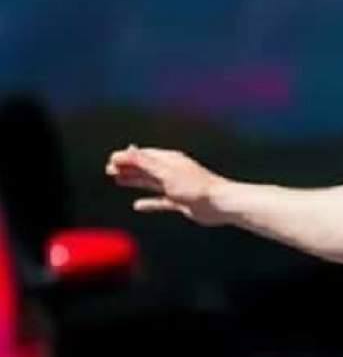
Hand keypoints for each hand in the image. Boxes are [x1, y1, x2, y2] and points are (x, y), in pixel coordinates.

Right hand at [105, 145, 227, 225]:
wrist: (220, 204)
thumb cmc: (195, 186)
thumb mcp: (165, 172)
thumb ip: (144, 163)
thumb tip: (125, 151)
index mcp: (170, 160)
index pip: (144, 155)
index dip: (126, 157)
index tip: (110, 161)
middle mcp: (173, 172)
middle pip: (145, 168)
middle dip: (127, 168)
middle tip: (108, 170)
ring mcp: (177, 187)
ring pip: (150, 183)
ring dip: (134, 181)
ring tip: (117, 180)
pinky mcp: (181, 202)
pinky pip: (160, 202)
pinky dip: (149, 203)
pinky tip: (137, 206)